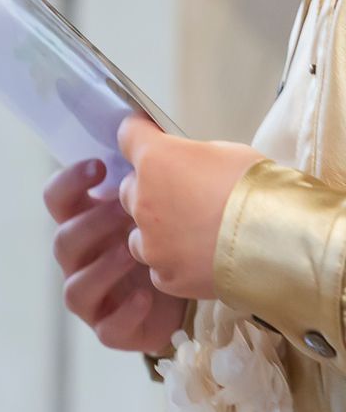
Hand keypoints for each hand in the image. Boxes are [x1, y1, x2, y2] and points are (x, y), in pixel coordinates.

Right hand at [44, 156, 187, 352]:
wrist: (196, 290)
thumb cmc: (175, 237)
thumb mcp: (162, 201)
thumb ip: (145, 171)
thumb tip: (138, 122)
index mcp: (86, 223)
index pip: (58, 200)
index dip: (70, 182)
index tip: (98, 166)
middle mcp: (81, 260)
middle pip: (63, 241)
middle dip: (93, 224)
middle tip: (127, 211)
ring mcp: (93, 297)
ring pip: (76, 286)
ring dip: (103, 267)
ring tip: (134, 252)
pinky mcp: (112, 330)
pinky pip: (107, 327)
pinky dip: (126, 310)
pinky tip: (149, 293)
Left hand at [117, 114, 263, 301]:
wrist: (284, 242)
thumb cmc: (261, 190)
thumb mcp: (226, 153)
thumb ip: (191, 157)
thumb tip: (185, 163)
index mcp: (155, 161)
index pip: (128, 136)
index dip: (140, 136)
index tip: (146, 137)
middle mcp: (142, 200)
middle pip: (130, 189)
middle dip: (150, 190)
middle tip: (183, 196)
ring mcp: (151, 242)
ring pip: (138, 233)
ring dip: (157, 231)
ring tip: (193, 234)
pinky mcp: (167, 275)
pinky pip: (158, 267)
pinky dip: (173, 263)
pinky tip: (199, 260)